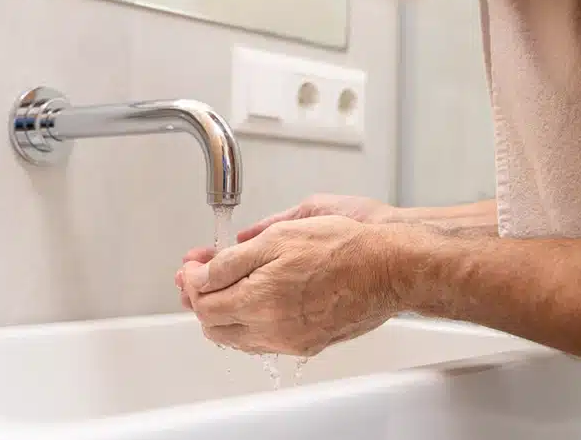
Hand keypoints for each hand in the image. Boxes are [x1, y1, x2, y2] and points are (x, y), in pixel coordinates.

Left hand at [179, 216, 400, 356]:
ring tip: (225, 287)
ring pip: (239, 338)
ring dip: (224, 313)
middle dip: (201, 299)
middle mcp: (271, 329)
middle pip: (216, 326)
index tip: (191, 265)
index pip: (204, 302)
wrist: (389, 268)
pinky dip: (250, 324)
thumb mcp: (280, 236)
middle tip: (199, 276)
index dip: (191, 281)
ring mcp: (290, 341)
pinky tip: (256, 302)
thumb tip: (203, 273)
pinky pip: (265, 342)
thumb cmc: (344, 246)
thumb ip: (234, 259)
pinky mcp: (309, 344)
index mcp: (259, 300)